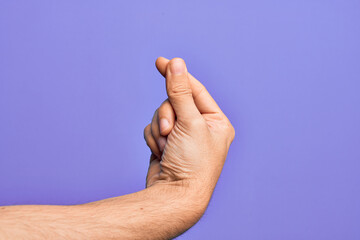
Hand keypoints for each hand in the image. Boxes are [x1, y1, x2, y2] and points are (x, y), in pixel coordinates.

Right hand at [144, 57, 234, 195]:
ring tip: (167, 147)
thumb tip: (176, 63)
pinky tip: (161, 153)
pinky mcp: (167, 144)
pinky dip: (153, 139)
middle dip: (167, 116)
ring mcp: (183, 136)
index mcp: (216, 121)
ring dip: (159, 129)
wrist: (175, 196)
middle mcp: (201, 127)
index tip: (160, 61)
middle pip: (174, 102)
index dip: (177, 76)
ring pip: (161, 115)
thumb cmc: (192, 163)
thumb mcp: (189, 122)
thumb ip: (180, 92)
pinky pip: (153, 128)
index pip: (195, 90)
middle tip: (170, 132)